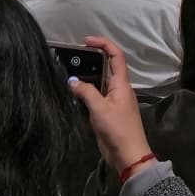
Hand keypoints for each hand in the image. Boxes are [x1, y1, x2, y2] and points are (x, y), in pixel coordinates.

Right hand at [69, 36, 154, 176]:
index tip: (86, 41)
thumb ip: (86, 92)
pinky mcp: (106, 114)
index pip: (115, 56)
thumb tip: (72, 80)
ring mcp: (112, 102)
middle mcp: (118, 89)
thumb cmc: (117, 128)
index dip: (103, 44)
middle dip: (91, 60)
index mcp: (121, 83)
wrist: (127, 154)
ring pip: (98, 84)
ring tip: (67, 74)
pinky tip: (71, 95)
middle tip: (72, 58)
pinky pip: (94, 98)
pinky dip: (84, 94)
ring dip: (86, 78)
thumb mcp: (100, 108)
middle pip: (106, 68)